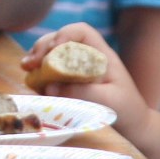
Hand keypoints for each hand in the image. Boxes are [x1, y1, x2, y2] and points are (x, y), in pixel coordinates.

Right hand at [22, 23, 151, 130]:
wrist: (133, 126)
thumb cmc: (127, 110)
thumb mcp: (109, 100)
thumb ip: (83, 92)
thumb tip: (50, 87)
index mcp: (101, 55)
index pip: (82, 32)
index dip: (65, 34)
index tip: (53, 49)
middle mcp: (86, 57)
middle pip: (60, 39)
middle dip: (43, 47)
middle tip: (30, 63)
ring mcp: (75, 69)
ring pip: (51, 53)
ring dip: (36, 57)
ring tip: (26, 68)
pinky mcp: (67, 82)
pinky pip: (48, 71)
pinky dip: (37, 73)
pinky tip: (31, 80)